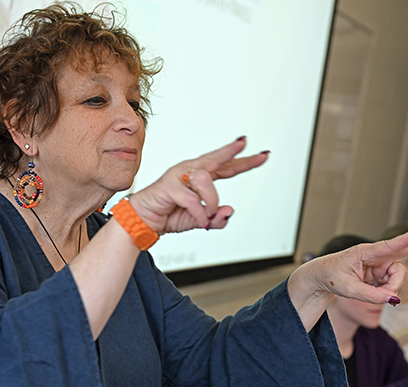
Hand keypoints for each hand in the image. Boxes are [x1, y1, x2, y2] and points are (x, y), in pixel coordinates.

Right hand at [128, 137, 267, 233]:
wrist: (144, 221)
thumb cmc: (170, 214)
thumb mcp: (201, 221)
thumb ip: (217, 218)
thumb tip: (229, 211)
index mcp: (200, 177)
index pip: (227, 167)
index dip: (245, 162)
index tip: (263, 155)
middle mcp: (191, 171)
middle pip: (215, 159)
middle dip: (231, 152)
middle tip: (244, 143)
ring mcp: (179, 176)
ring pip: (206, 180)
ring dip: (211, 200)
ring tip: (207, 215)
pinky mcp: (169, 186)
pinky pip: (192, 198)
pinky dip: (200, 212)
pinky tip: (200, 220)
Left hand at [312, 227, 407, 304]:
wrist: (322, 277)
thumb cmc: (331, 277)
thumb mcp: (347, 289)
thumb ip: (370, 295)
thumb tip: (393, 298)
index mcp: (364, 252)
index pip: (388, 246)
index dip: (405, 239)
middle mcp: (375, 255)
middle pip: (404, 249)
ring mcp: (380, 263)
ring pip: (398, 276)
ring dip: (391, 287)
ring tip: (375, 293)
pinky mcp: (381, 271)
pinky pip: (392, 283)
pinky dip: (387, 290)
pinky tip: (375, 290)